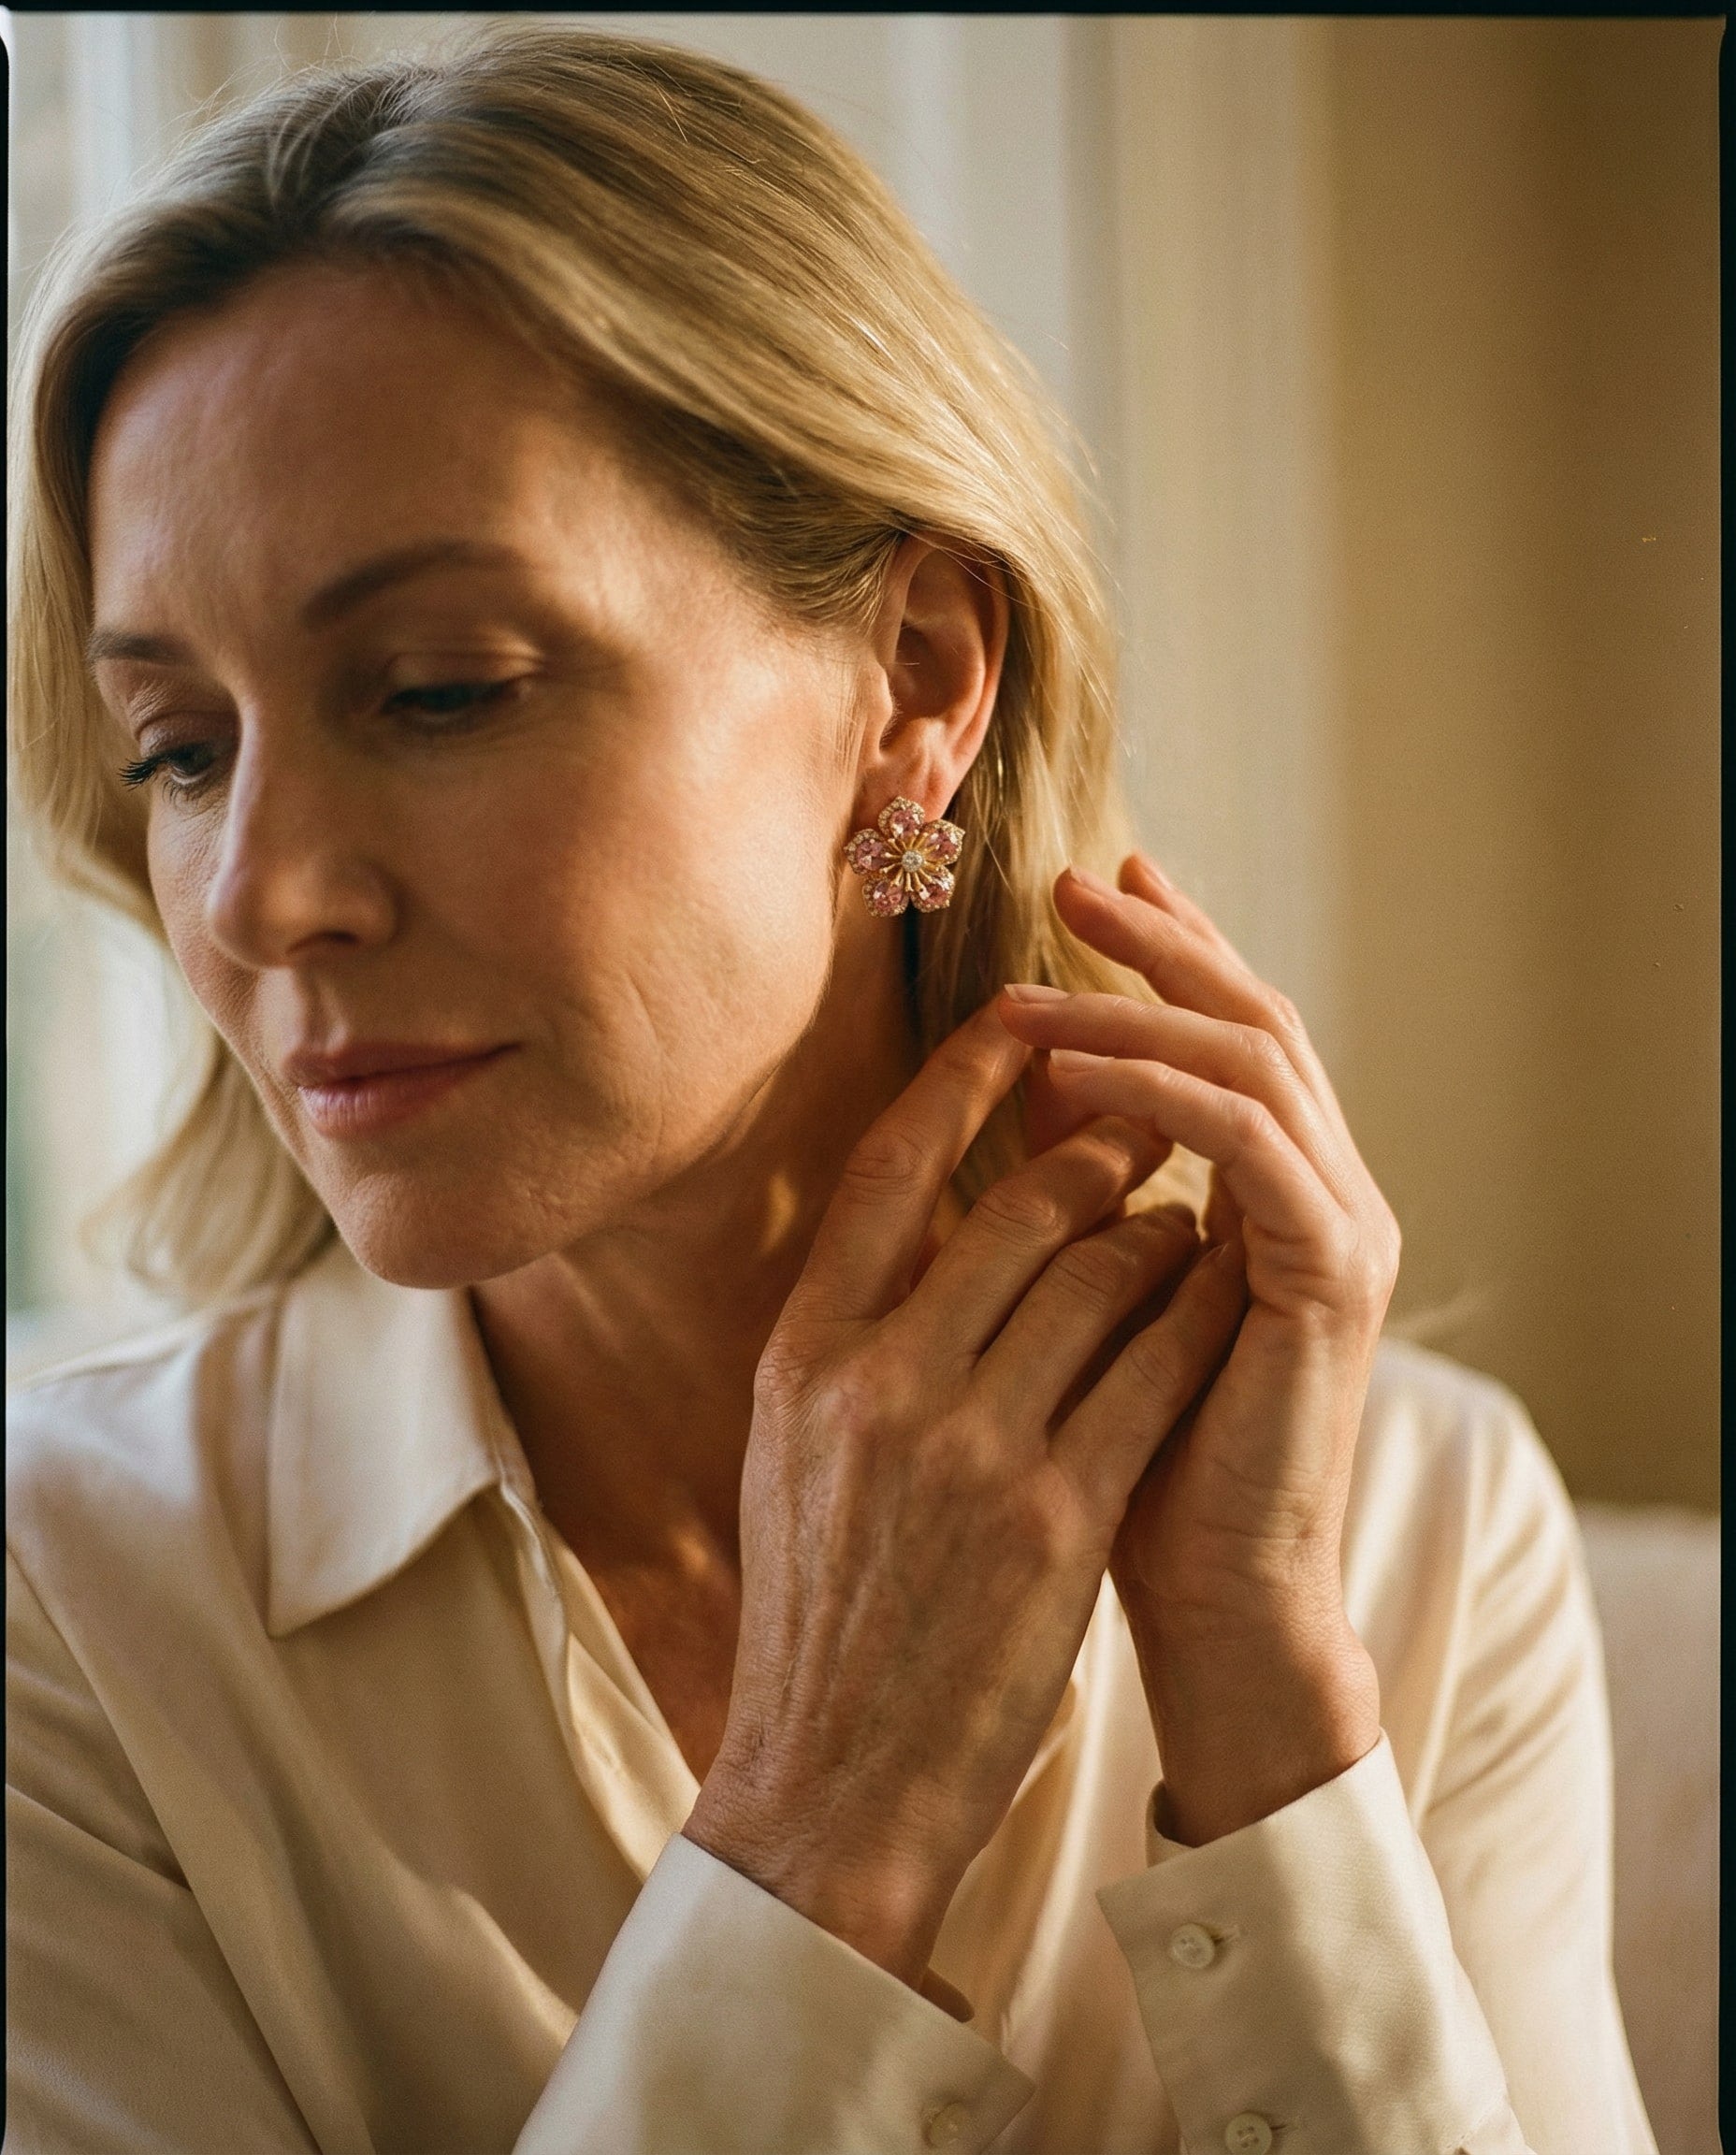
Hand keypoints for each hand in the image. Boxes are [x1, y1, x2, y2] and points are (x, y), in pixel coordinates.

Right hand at [683, 1002, 1245, 1984]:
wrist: (832, 1777)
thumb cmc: (821, 1604)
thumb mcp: (793, 1447)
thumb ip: (848, 1328)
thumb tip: (915, 1215)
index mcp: (804, 1352)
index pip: (894, 1167)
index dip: (969, 1073)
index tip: (1027, 1011)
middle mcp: (877, 1380)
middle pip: (1018, 1205)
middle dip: (1099, 1140)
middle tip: (1145, 1110)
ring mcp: (968, 1447)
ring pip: (1101, 1273)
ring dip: (1159, 1223)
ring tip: (1185, 1204)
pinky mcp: (1054, 1517)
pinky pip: (1153, 1371)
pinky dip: (1196, 1312)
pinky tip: (1224, 1288)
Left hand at [997, 857, 1395, 1844]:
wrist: (1210, 1607)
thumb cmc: (1131, 1466)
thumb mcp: (1089, 1291)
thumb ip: (1078, 1188)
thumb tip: (1021, 1081)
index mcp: (1279, 1193)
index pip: (1227, 1036)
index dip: (1171, 954)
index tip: (1097, 883)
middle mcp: (1327, 1194)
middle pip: (1253, 1022)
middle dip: (1164, 946)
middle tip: (1075, 881)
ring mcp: (1343, 1231)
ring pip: (1256, 1064)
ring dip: (1142, 1009)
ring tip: (1034, 985)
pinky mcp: (1330, 1280)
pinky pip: (1252, 1147)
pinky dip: (1164, 1097)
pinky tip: (1074, 1072)